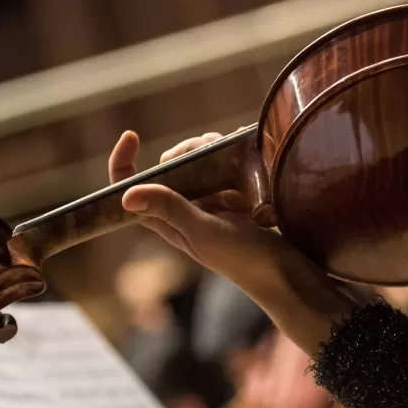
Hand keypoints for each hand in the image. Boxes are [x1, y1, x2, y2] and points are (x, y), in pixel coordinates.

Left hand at [109, 131, 359, 355]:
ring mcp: (209, 200)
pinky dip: (235, 159)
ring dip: (216, 154)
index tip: (133, 136)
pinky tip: (250, 171)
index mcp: (165, 219)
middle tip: (212, 155)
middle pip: (170, 162)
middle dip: (188, 151)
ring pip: (200, 158)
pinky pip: (226, 164)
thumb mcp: (204, 232)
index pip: (128, 188)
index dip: (122, 162)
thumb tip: (126, 195)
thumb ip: (170, 210)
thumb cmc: (243, 258)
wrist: (284, 271)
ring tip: (239, 173)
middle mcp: (183, 207)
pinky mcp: (232, 196)